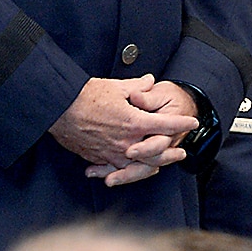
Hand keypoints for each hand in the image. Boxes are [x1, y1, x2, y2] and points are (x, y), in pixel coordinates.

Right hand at [50, 75, 197, 184]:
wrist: (58, 109)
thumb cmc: (86, 96)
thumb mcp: (116, 87)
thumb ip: (138, 87)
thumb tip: (150, 81)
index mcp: (134, 121)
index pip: (166, 124)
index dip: (182, 123)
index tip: (193, 122)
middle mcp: (126, 141)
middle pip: (156, 153)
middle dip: (171, 152)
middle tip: (182, 151)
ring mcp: (112, 153)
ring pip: (139, 165)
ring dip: (154, 164)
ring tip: (163, 163)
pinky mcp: (99, 158)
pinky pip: (118, 168)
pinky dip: (129, 169)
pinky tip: (134, 168)